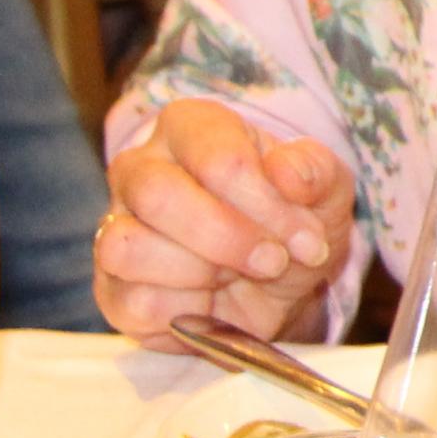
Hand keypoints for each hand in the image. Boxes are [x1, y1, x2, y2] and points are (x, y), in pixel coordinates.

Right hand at [97, 99, 355, 341]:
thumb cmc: (290, 221)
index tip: (305, 237)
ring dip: (203, 274)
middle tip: (274, 262)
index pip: (217, 158)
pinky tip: (212, 302)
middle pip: (157, 195)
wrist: (279, 286)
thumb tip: (286, 172)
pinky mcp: (112, 289)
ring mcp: (116, 228)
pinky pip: (135, 302)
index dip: (266, 204)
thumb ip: (314, 172)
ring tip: (238, 276)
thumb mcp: (324, 190)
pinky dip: (186, 311)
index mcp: (189, 126)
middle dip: (229, 239)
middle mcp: (139, 169)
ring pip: (128, 248)